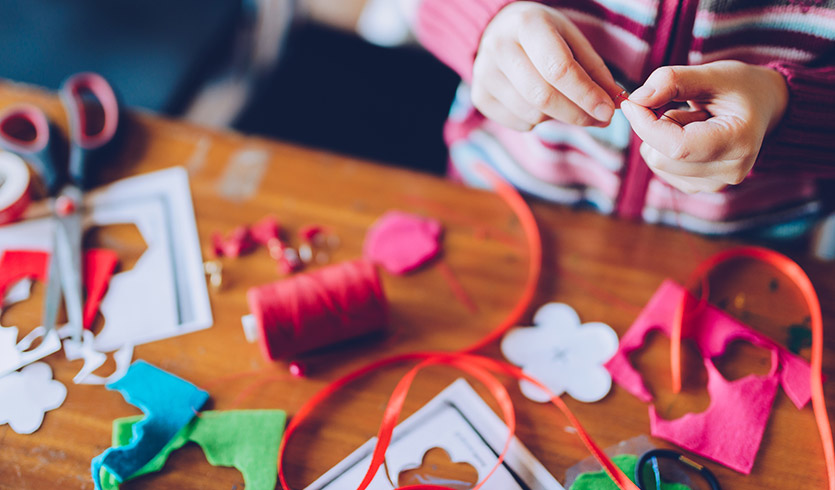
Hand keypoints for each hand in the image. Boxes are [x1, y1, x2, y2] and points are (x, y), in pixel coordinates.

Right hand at [471, 2, 622, 130]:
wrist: (499, 32)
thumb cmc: (544, 36)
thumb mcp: (572, 40)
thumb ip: (594, 72)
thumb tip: (614, 105)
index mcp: (526, 24)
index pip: (559, 69)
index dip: (586, 95)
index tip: (608, 111)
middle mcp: (499, 47)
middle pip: (543, 97)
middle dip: (577, 114)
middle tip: (599, 119)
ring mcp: (484, 74)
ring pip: (532, 114)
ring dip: (559, 117)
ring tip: (566, 102)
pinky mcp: (479, 96)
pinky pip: (520, 124)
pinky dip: (539, 121)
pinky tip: (540, 103)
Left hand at [620, 60, 788, 192]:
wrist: (763, 107)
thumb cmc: (740, 87)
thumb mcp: (713, 73)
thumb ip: (674, 80)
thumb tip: (637, 99)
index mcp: (739, 143)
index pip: (677, 147)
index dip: (646, 124)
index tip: (632, 101)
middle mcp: (729, 172)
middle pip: (661, 157)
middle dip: (655, 127)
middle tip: (679, 105)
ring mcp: (715, 185)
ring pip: (657, 164)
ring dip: (661, 137)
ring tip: (692, 120)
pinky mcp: (700, 187)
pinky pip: (661, 168)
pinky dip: (664, 148)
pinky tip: (690, 134)